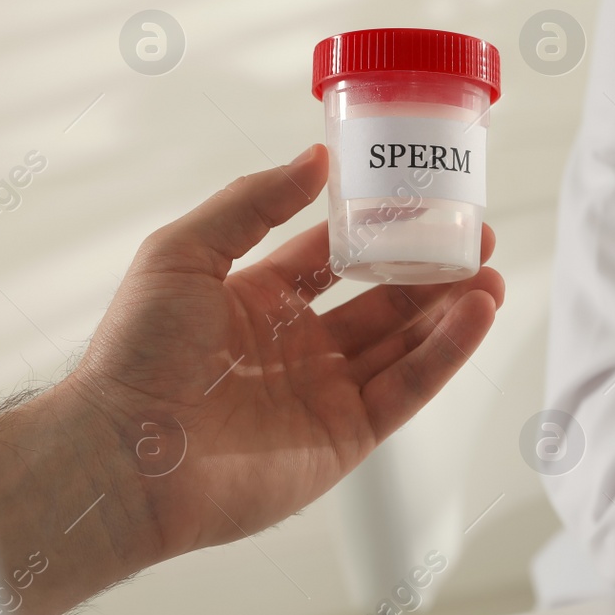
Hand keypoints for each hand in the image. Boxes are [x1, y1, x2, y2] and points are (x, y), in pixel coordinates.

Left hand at [0, 146, 504, 614]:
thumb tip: (316, 159)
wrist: (123, 455)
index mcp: (259, 301)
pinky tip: (475, 314)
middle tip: (478, 240)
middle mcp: (299, 347)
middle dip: (433, 270)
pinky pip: (409, 388)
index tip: (424, 202)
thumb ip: (252, 203)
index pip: (335, 257)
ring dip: (453, 310)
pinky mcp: (348, 437)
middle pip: (385, 300)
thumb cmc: (135, 354)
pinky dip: (446, 352)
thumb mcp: (183, 252)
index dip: (382, 229)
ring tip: (491, 276)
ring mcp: (326, 394)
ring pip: (408, 344)